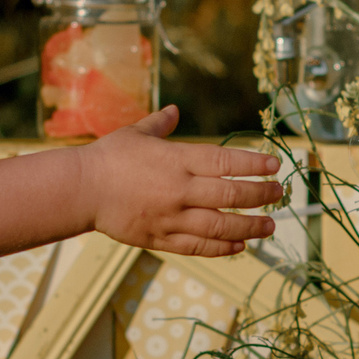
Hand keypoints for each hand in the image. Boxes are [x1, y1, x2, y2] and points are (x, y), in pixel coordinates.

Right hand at [76, 106, 285, 256]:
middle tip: (279, 195)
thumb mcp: (135, 133)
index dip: (254, 164)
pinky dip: (222, 247)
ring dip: (249, 226)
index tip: (275, 166)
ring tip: (269, 226)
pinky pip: (198, 246)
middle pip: (230, 194)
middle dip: (260, 195)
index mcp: (176, 159)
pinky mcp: (160, 238)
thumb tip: (174, 112)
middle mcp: (179, 189)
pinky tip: (239, 245)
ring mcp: (171, 217)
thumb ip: (160, 124)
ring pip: (220, 225)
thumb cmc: (107, 157)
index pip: (225, 161)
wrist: (79, 190)